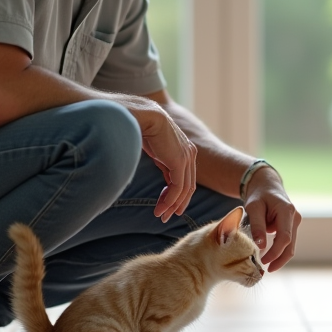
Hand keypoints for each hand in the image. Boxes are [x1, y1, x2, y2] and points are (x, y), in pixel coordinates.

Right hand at [124, 99, 196, 220]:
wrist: (141, 115)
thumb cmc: (143, 128)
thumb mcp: (155, 149)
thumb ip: (162, 162)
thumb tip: (160, 174)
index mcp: (185, 149)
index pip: (184, 178)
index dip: (176, 195)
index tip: (166, 207)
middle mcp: (189, 153)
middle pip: (187, 186)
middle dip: (176, 203)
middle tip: (165, 217)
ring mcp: (186, 157)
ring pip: (183, 189)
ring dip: (171, 205)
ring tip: (161, 216)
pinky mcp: (180, 161)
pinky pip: (178, 187)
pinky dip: (170, 200)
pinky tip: (161, 209)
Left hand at [242, 167, 300, 272]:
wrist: (266, 185)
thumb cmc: (258, 195)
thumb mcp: (253, 207)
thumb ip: (257, 226)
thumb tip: (261, 247)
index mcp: (287, 211)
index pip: (284, 237)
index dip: (275, 252)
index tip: (263, 262)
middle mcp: (295, 217)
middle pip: (290, 245)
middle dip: (279, 259)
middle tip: (266, 270)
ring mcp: (295, 222)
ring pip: (290, 245)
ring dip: (279, 256)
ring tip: (266, 266)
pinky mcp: (291, 226)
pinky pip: (287, 241)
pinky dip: (279, 250)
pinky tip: (268, 257)